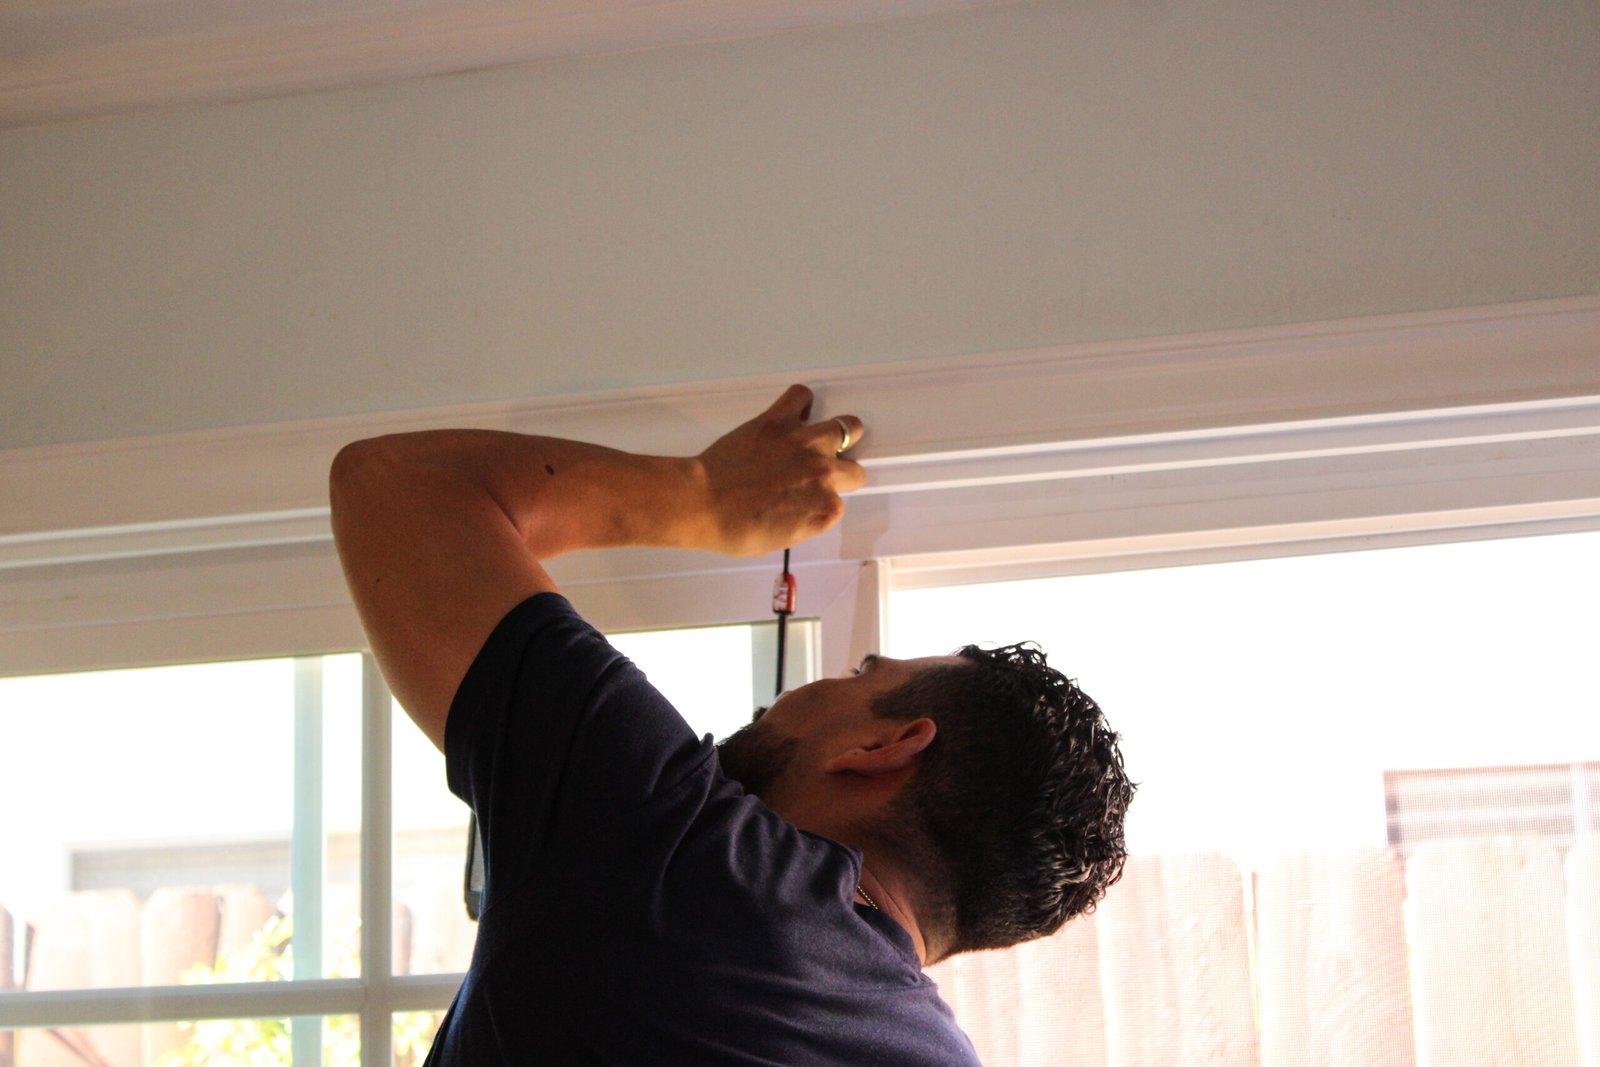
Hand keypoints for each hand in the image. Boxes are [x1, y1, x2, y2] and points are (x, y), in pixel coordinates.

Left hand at [695, 385, 866, 555]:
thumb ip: (805, 519)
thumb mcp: (780, 539)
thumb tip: (807, 505)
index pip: (838, 502)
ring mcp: (805, 443)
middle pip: (854, 468)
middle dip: (840, 471)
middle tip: (818, 473)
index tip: (807, 500)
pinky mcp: (779, 420)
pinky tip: (792, 414)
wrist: (701, 503)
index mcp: (825, 508)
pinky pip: (801, 396)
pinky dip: (800, 403)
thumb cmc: (733, 529)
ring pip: (846, 426)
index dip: (822, 501)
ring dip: (838, 433)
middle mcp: (824, 473)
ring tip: (821, 438)